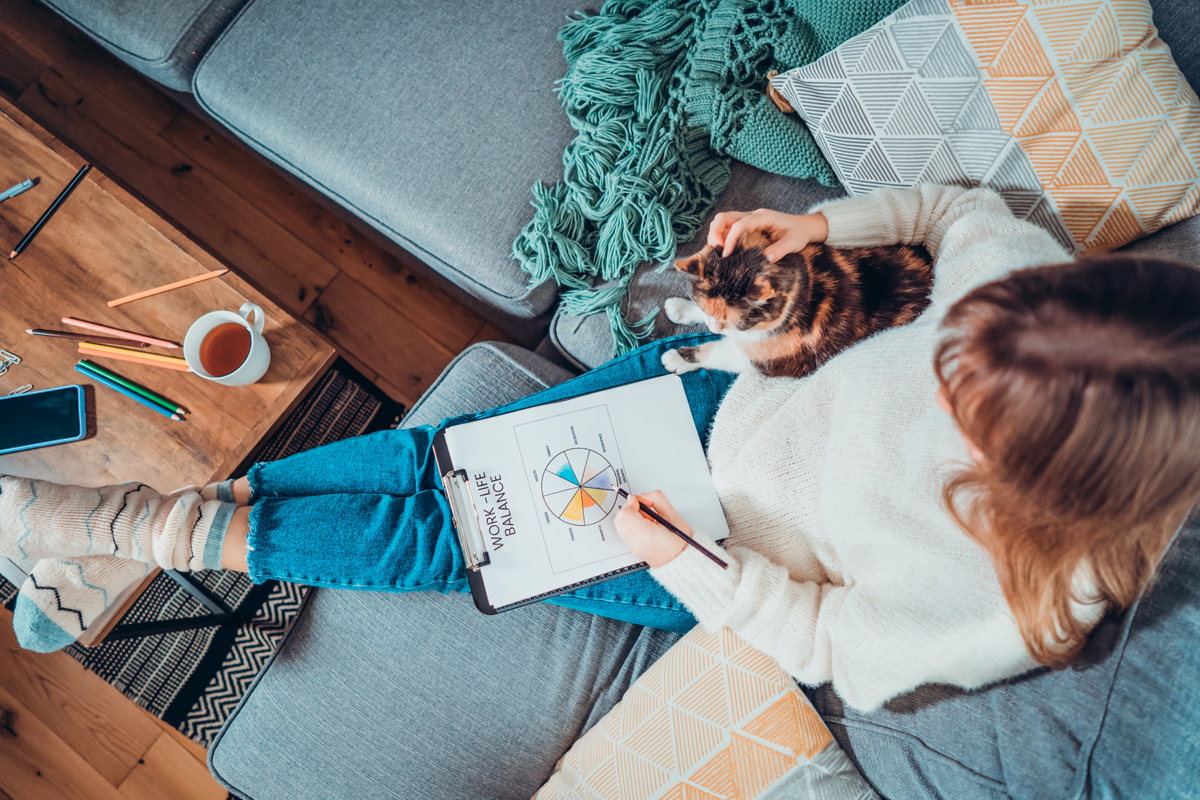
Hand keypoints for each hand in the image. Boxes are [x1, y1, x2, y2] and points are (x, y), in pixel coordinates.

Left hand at [613, 490, 688, 567]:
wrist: (682, 560)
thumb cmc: (681, 541)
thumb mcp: (673, 514)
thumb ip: (655, 499)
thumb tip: (639, 497)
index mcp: (648, 535)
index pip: (626, 514)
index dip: (631, 503)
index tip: (640, 501)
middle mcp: (637, 543)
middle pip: (620, 518)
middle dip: (630, 509)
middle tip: (645, 510)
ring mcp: (633, 548)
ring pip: (620, 524)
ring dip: (630, 517)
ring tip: (647, 520)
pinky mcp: (633, 549)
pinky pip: (625, 532)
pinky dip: (632, 525)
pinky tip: (645, 526)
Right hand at [707, 209, 828, 261]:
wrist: (802, 227)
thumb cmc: (798, 233)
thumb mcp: (794, 242)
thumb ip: (781, 250)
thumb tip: (765, 258)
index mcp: (762, 217)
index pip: (740, 224)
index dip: (730, 239)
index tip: (727, 255)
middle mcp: (751, 216)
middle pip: (723, 218)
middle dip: (715, 233)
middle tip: (716, 252)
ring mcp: (746, 220)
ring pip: (722, 222)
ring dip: (715, 236)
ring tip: (717, 254)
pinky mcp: (744, 227)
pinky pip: (726, 230)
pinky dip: (720, 239)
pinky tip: (723, 252)